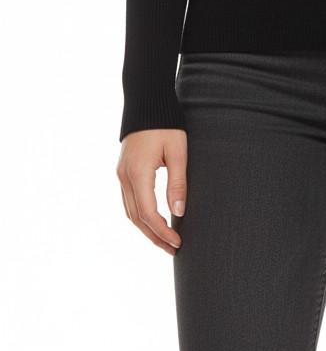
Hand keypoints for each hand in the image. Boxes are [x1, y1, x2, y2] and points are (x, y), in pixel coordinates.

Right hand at [116, 128, 188, 254]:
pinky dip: (140, 215)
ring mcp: (121, 174)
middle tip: (173, 249)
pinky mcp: (123, 170)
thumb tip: (179, 212)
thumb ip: (178, 182)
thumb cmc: (166, 124)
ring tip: (164, 240)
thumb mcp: (177, 151)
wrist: (146, 101)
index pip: (148, 214)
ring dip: (146, 229)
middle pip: (137, 218)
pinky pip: (129, 201)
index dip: (162, 232)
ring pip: (130, 212)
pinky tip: (153, 220)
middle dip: (154, 237)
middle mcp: (125, 177)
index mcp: (138, 173)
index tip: (178, 242)